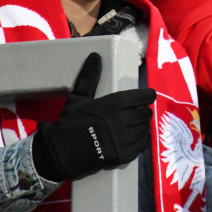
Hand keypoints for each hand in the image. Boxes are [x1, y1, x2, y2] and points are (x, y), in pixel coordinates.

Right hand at [31, 53, 156, 181]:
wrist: (62, 152)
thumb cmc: (71, 122)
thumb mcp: (78, 98)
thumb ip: (89, 77)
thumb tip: (95, 55)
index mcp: (114, 103)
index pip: (142, 97)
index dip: (147, 96)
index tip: (149, 96)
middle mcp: (123, 120)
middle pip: (145, 114)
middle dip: (143, 112)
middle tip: (138, 112)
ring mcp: (125, 139)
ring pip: (144, 129)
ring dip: (141, 126)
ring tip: (135, 125)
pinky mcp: (124, 155)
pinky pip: (141, 145)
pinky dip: (140, 141)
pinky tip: (134, 139)